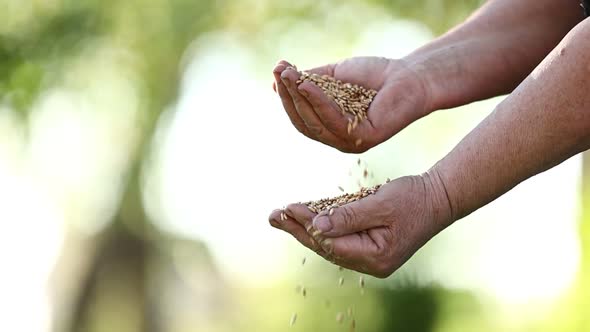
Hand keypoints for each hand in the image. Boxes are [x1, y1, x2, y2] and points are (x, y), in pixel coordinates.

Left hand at [268, 173, 451, 277]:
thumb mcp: (381, 203)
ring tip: (281, 215)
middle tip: (273, 215)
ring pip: (330, 243)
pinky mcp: (370, 247)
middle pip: (326, 246)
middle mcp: (371, 263)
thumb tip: (316, 226)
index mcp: (375, 256)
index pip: (331, 242)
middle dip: (299, 229)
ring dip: (306, 228)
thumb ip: (349, 216)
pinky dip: (324, 226)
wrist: (439, 199)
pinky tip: (305, 217)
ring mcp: (371, 258)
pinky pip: (341, 238)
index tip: (287, 208)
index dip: (307, 225)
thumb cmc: (413, 198)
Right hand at [272, 57, 429, 152]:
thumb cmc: (373, 75)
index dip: (286, 96)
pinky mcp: (365, 138)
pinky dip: (318, 102)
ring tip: (289, 75)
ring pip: (315, 123)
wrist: (409, 76)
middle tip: (279, 71)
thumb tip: (277, 80)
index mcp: (330, 127)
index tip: (277, 71)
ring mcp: (352, 142)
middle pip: (304, 122)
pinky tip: (308, 85)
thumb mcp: (334, 77)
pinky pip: (334, 121)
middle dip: (288, 96)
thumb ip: (309, 81)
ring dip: (298, 98)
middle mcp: (339, 139)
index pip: (301, 116)